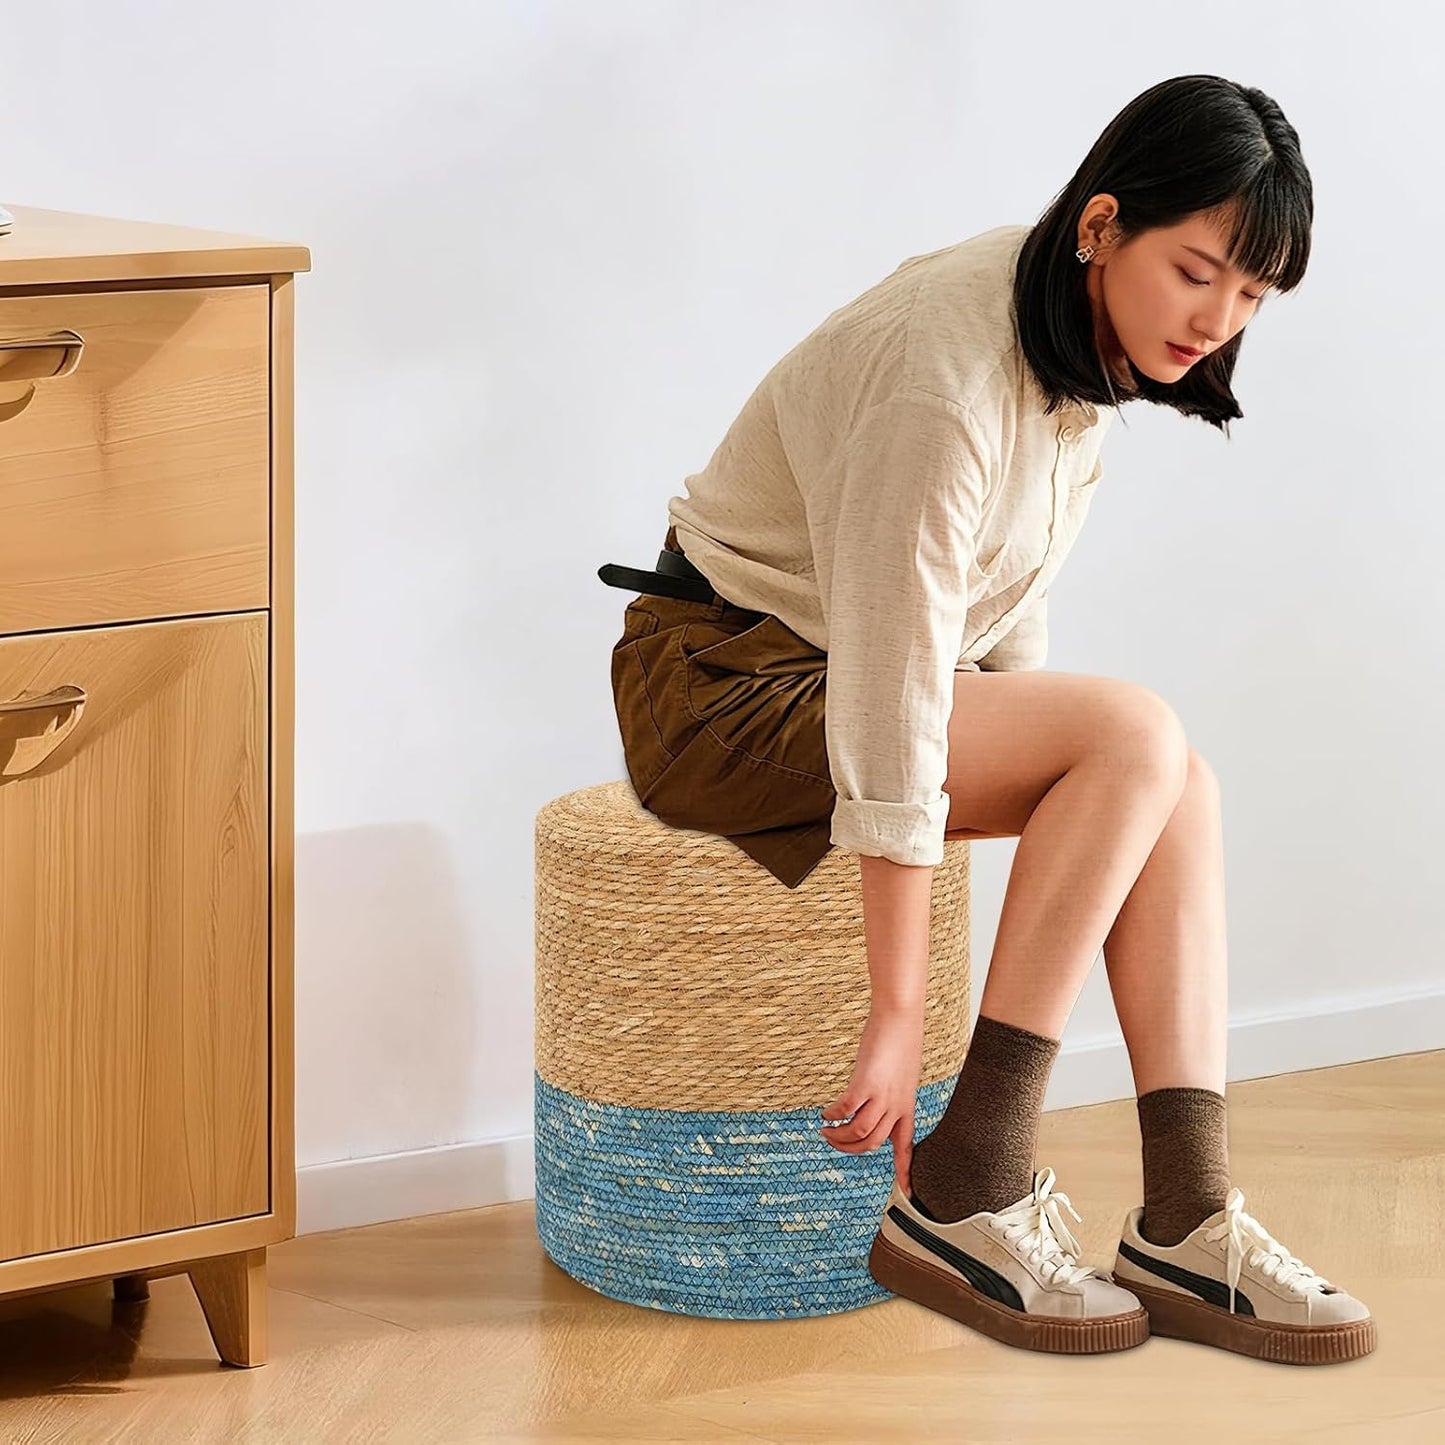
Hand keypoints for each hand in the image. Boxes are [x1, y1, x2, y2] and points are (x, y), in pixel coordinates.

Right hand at [818, 1006, 924, 1195]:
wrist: (901, 1016)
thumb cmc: (900, 1039)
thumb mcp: (902, 1071)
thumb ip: (892, 1089)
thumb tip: (878, 1097)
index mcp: (907, 1105)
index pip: (908, 1146)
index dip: (906, 1171)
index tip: (908, 1193)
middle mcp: (896, 1105)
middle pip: (873, 1144)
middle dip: (851, 1149)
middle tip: (833, 1141)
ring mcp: (882, 1096)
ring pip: (859, 1133)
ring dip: (839, 1137)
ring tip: (826, 1130)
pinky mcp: (866, 1083)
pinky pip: (846, 1110)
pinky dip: (834, 1115)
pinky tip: (826, 1112)